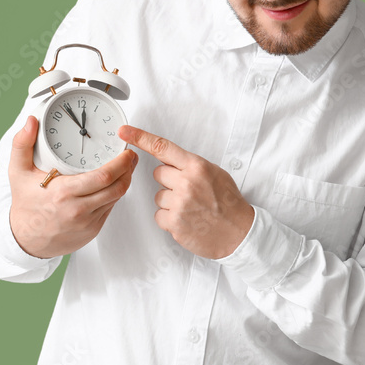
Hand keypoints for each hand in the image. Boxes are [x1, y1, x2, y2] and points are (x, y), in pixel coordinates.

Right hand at [8, 116, 136, 258]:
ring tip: (125, 167)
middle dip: (128, 169)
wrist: (26, 240)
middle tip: (130, 156)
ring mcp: (88, 222)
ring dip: (125, 181)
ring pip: (116, 198)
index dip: (121, 163)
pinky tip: (112, 184)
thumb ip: (22, 144)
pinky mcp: (93, 230)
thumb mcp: (18, 173)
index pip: (103, 177)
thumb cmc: (25, 205)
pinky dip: (114, 194)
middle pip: (117, 188)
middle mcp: (78, 210)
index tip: (125, 151)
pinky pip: (110, 208)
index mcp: (63, 193)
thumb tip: (30, 123)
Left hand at [118, 125, 253, 259]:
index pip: (163, 147)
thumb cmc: (228, 203)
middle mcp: (186, 182)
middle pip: (158, 174)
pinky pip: (159, 215)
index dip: (140, 137)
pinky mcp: (174, 222)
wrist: (239, 233)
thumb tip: (172, 163)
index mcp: (197, 166)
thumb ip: (191, 166)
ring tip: (192, 209)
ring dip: (170, 203)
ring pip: (158, 196)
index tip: (125, 131)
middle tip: (189, 192)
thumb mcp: (215, 174)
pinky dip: (170, 219)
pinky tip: (187, 221)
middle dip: (169, 182)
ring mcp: (179, 203)